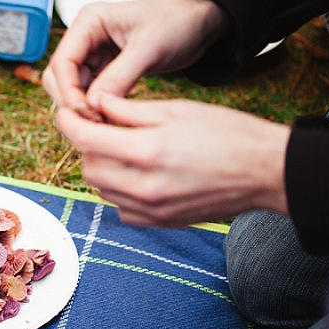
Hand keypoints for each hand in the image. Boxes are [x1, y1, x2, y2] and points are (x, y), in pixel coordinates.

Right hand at [43, 0, 229, 109]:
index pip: (62, 62)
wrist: (198, 22)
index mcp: (89, 22)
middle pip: (59, 78)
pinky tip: (109, 121)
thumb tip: (91, 106)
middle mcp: (85, 37)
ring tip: (104, 126)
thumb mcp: (148, 49)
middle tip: (94, 124)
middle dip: (72, 102)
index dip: (68, 91)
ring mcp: (93, 54)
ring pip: (72, 89)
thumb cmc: (177, 22)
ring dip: (83, 109)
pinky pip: (89, 94)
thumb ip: (118, 77)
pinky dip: (95, 108)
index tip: (85, 114)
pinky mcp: (103, 70)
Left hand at [54, 94, 290, 226]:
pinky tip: (138, 174)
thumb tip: (96, 106)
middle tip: (104, 128)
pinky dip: (118, 190)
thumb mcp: (176, 109)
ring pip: (101, 188)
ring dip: (103, 167)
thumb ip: (129, 110)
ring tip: (126, 149)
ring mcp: (149, 209)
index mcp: (145, 151)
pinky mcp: (157, 222)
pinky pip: (119, 207)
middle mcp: (142, 185)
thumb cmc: (227, 134)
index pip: (85, 138)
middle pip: (88, 165)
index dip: (68, 122)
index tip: (64, 113)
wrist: (264, 172)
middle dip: (88, 145)